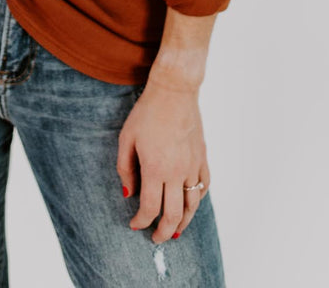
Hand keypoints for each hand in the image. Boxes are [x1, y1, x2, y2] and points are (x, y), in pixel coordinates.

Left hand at [116, 78, 210, 242]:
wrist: (174, 90)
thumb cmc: (147, 112)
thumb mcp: (126, 138)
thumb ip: (125, 168)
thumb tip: (128, 193)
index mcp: (155, 169)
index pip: (149, 208)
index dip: (141, 222)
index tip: (134, 224)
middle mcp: (176, 172)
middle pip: (173, 215)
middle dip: (163, 232)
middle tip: (156, 238)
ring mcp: (192, 165)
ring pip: (192, 205)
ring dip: (184, 223)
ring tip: (175, 231)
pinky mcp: (202, 157)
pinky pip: (204, 186)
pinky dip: (197, 200)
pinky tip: (190, 203)